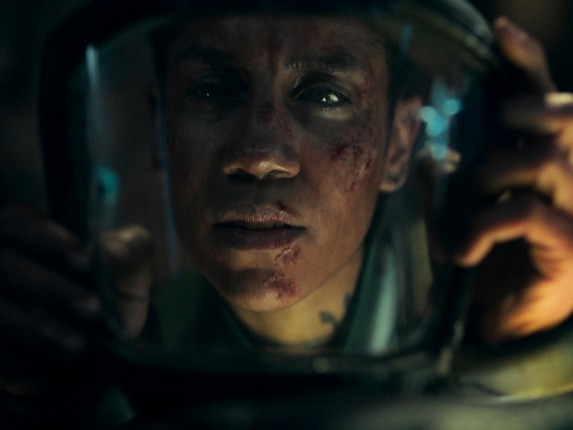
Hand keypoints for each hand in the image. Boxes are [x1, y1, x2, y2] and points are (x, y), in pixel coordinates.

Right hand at [0, 204, 151, 397]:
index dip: (48, 241)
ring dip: (40, 333)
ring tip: (81, 347)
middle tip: (94, 309)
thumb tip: (119, 248)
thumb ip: (130, 248)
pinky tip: (75, 372)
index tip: (85, 260)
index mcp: (21, 230)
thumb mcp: (124, 258)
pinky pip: (3, 356)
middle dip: (52, 291)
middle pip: (9, 270)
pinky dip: (38, 367)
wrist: (95, 326)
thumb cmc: (108, 280)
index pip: (20, 224)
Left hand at [456, 18, 572, 342]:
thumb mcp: (455, 213)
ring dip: (495, 176)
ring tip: (472, 201)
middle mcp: (571, 180)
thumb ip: (445, 180)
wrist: (494, 322)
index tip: (498, 31)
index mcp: (543, 163)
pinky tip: (464, 249)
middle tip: (493, 135)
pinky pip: (528, 214)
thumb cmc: (479, 262)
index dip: (526, 60)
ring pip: (549, 160)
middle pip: (565, 116)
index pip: (546, 97)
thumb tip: (427, 150)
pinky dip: (485, 225)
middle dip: (522, 113)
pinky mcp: (571, 250)